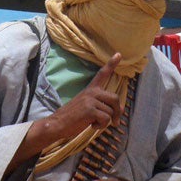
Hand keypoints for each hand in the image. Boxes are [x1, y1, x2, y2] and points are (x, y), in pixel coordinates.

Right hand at [9, 54, 122, 171]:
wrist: (57, 124)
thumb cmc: (73, 117)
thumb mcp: (89, 108)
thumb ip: (104, 106)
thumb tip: (122, 109)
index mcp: (90, 89)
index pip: (102, 74)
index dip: (111, 64)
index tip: (118, 54)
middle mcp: (91, 92)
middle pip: (115, 98)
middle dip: (118, 112)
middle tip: (116, 122)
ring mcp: (90, 100)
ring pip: (111, 112)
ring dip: (106, 122)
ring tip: (94, 122)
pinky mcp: (90, 110)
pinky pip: (106, 119)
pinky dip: (101, 126)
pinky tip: (92, 126)